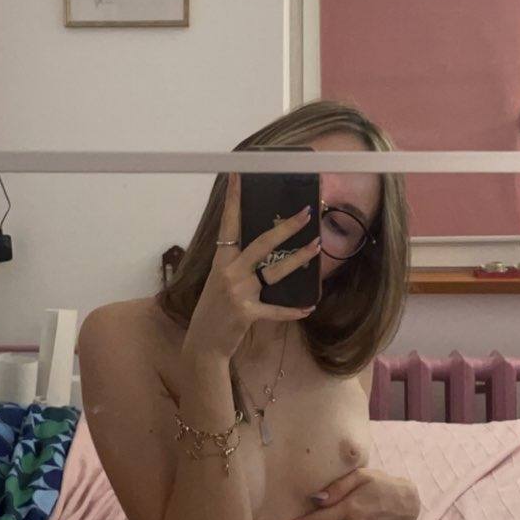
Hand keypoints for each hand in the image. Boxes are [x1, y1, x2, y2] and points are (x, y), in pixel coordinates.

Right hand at [183, 170, 319, 361]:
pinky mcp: (247, 314)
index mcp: (220, 261)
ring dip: (298, 259)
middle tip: (306, 213)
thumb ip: (237, 265)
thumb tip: (263, 249)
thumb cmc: (213, 310)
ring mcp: (238, 293)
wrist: (203, 344)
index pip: (229, 224)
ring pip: (274, 272)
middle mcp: (228, 273)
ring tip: (316, 246)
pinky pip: (276, 310)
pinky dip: (293, 310)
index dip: (235, 199)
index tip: (240, 175)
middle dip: (286, 227)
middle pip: (262, 244)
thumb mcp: (219, 282)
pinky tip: (308, 307)